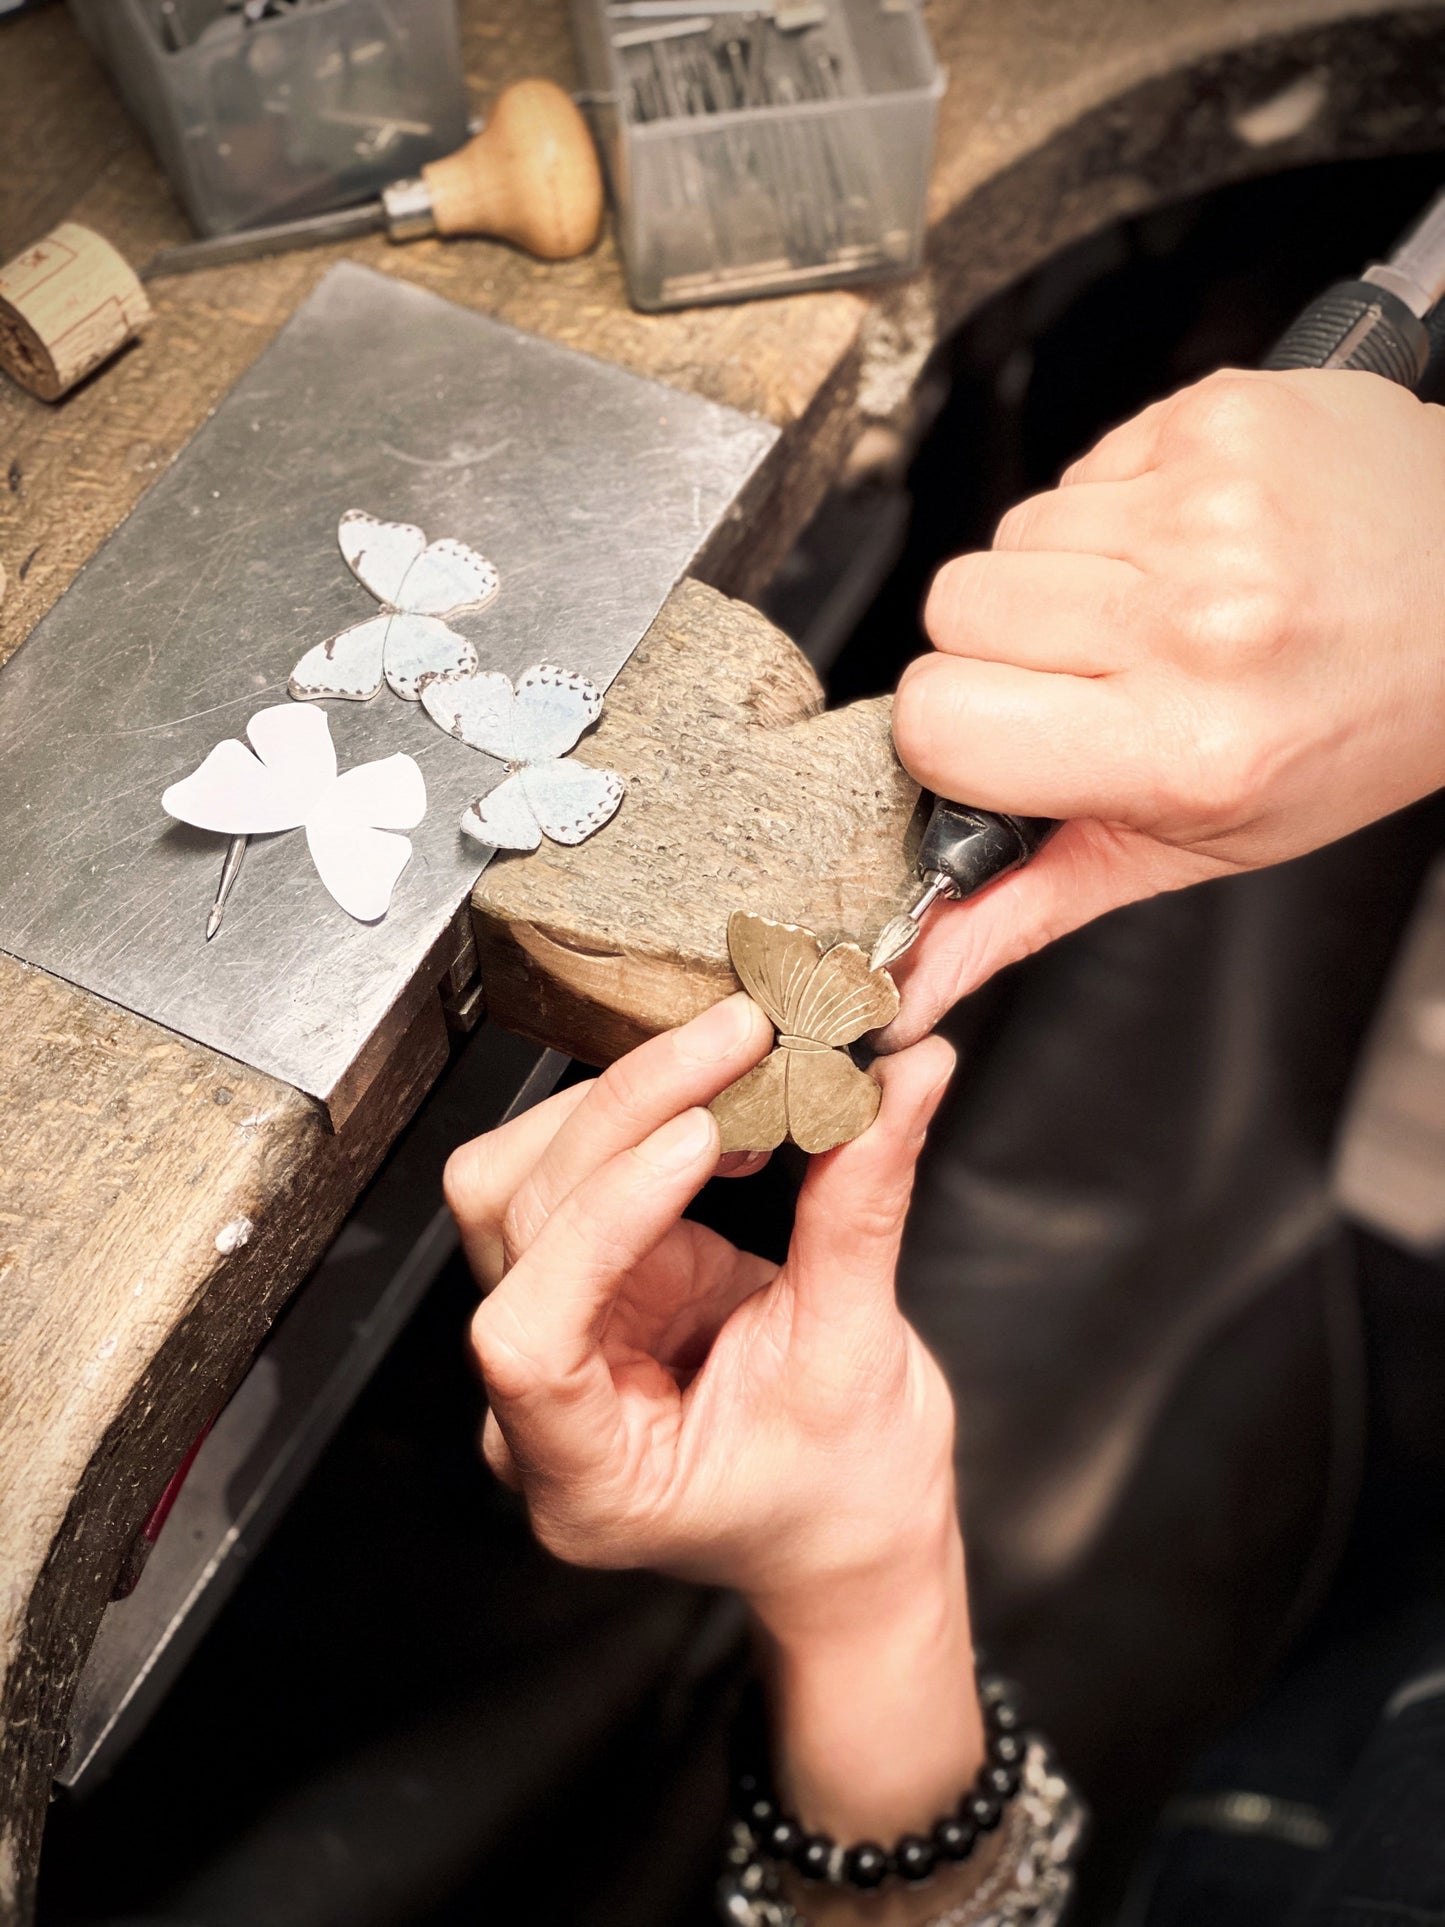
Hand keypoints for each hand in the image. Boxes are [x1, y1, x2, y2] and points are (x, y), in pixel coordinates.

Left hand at [445, 995, 983, 1835]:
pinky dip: (636, 1118)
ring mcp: (546, 1336)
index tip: (701, 1137)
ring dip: (618, 1103)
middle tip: (739, 1037)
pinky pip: (566, 1173)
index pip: (528, 1339)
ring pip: (517, 1183)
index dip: (600, 1221)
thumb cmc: (843, 1494)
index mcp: (588, 1479)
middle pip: (519, 1227)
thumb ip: (859, 1214)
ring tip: (732, 1059)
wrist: (839, 1526)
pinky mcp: (577, 1277)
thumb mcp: (859, 1359)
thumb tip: (902, 1079)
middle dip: (628, 1115)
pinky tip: (717, 1100)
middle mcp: (533, 1412)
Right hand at [883, 368, 1444, 1047]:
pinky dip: (1113, 506)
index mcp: (1187, 749)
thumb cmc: (1355, 727)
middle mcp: (1199, 622)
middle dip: (1001, 646)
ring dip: (1061, 574)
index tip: (1007, 735)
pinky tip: (1188, 542)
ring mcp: (1208, 509)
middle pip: (954, 611)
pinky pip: (1076, 467)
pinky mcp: (1214, 419)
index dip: (953, 731)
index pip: (939, 720)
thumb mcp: (1203, 847)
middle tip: (1100, 669)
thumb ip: (1038, 901)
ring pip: (1006, 535)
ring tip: (1160, 603)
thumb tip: (917, 968)